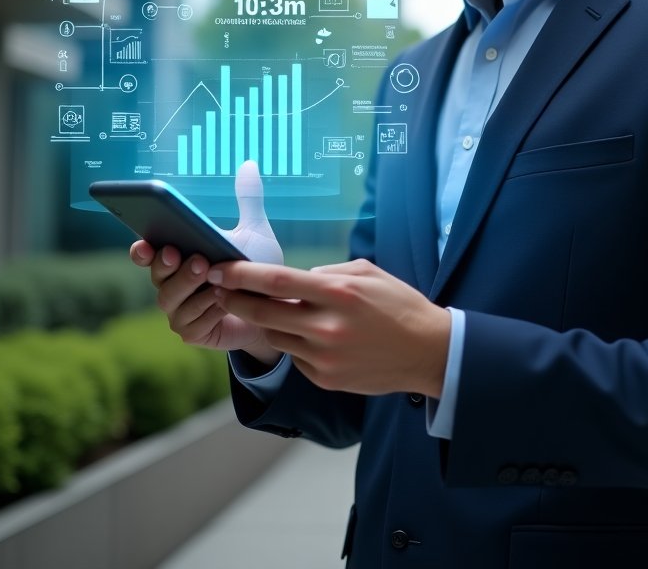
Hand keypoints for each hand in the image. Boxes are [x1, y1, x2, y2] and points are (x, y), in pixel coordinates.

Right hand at [128, 161, 283, 362]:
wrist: (274, 311)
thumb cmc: (256, 271)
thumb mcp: (254, 232)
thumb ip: (247, 200)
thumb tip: (250, 164)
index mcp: (178, 259)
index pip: (147, 254)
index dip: (141, 250)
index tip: (144, 243)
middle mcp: (172, 285)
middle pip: (158, 276)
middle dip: (169, 267)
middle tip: (189, 256)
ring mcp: (180, 312)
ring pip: (173, 301)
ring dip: (192, 289)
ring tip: (213, 278)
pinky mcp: (193, 333)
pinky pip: (193, 323)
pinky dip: (209, 312)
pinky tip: (224, 303)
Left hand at [206, 258, 451, 397]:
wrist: (428, 352)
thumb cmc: (399, 305)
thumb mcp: (367, 273)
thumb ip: (328, 273)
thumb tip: (296, 279)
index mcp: (338, 293)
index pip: (276, 281)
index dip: (242, 275)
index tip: (220, 269)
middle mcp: (327, 326)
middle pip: (263, 313)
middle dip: (234, 300)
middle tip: (219, 290)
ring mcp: (325, 357)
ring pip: (275, 337)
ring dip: (267, 322)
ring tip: (275, 311)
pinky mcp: (326, 379)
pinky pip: (296, 357)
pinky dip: (297, 344)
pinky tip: (315, 337)